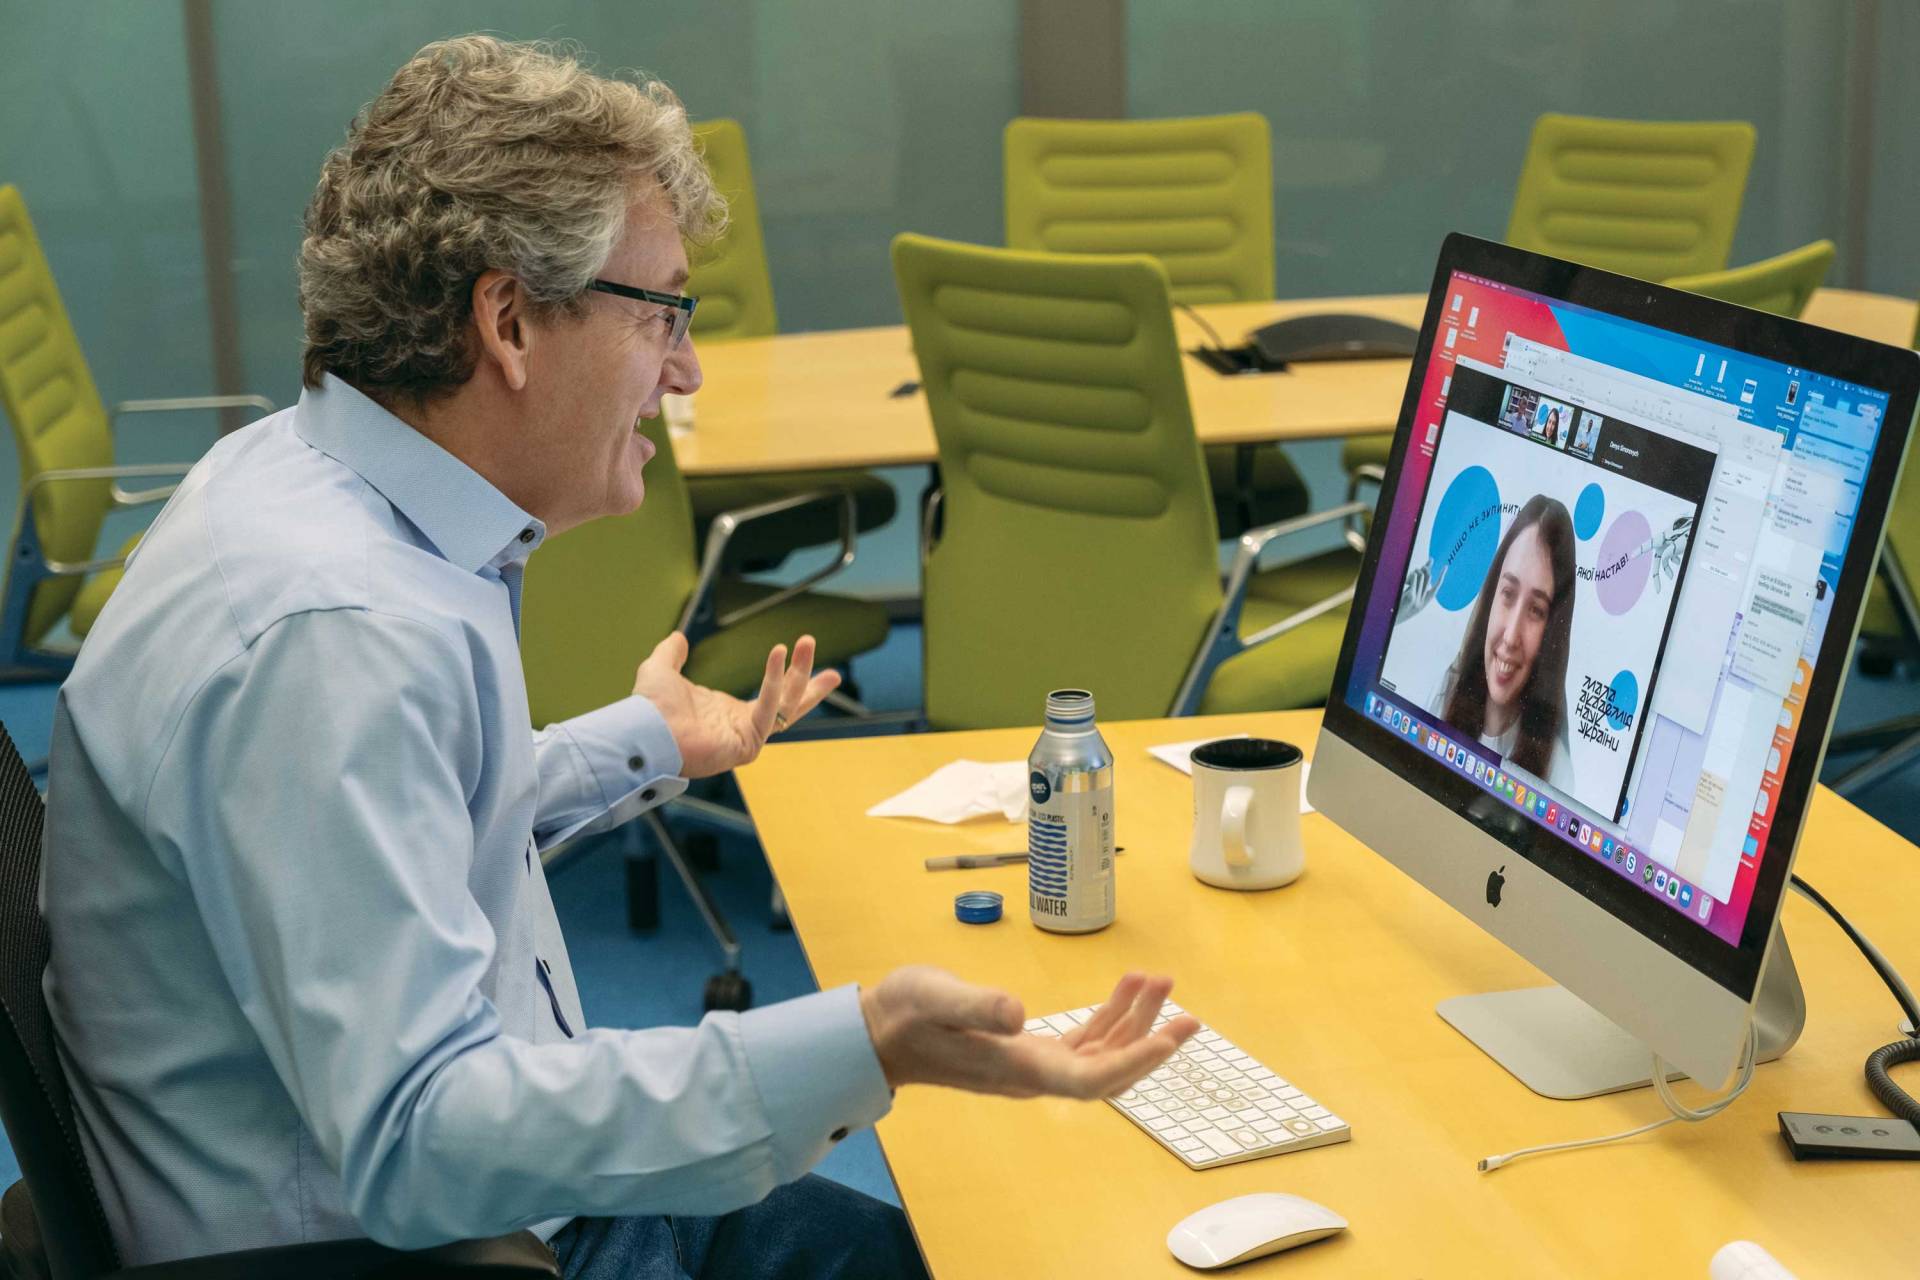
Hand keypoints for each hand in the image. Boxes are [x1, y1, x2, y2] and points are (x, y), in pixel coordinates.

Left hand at [632, 632, 839, 777]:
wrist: (643, 732)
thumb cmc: (649, 709)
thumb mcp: (661, 670)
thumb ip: (671, 654)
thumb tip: (678, 637)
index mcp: (730, 714)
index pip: (772, 699)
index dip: (790, 679)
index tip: (802, 658)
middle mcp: (743, 727)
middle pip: (789, 706)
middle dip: (810, 684)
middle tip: (835, 672)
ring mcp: (747, 738)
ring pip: (786, 706)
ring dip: (800, 675)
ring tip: (807, 642)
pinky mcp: (746, 745)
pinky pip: (767, 710)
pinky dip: (774, 682)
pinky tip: (778, 654)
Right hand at [858, 968, 1198, 1098]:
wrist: (879, 1034)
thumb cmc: (906, 1013)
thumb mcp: (937, 997)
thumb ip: (977, 1006)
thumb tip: (1019, 1014)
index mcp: (1019, 1067)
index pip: (1091, 1078)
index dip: (1135, 1062)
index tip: (1169, 1039)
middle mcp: (1034, 1074)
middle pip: (1109, 1071)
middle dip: (1153, 1045)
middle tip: (1189, 1014)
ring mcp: (1032, 1065)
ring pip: (1101, 1055)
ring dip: (1135, 1024)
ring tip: (1160, 983)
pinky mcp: (1027, 1051)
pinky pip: (1082, 1043)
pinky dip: (1109, 1019)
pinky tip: (1124, 991)